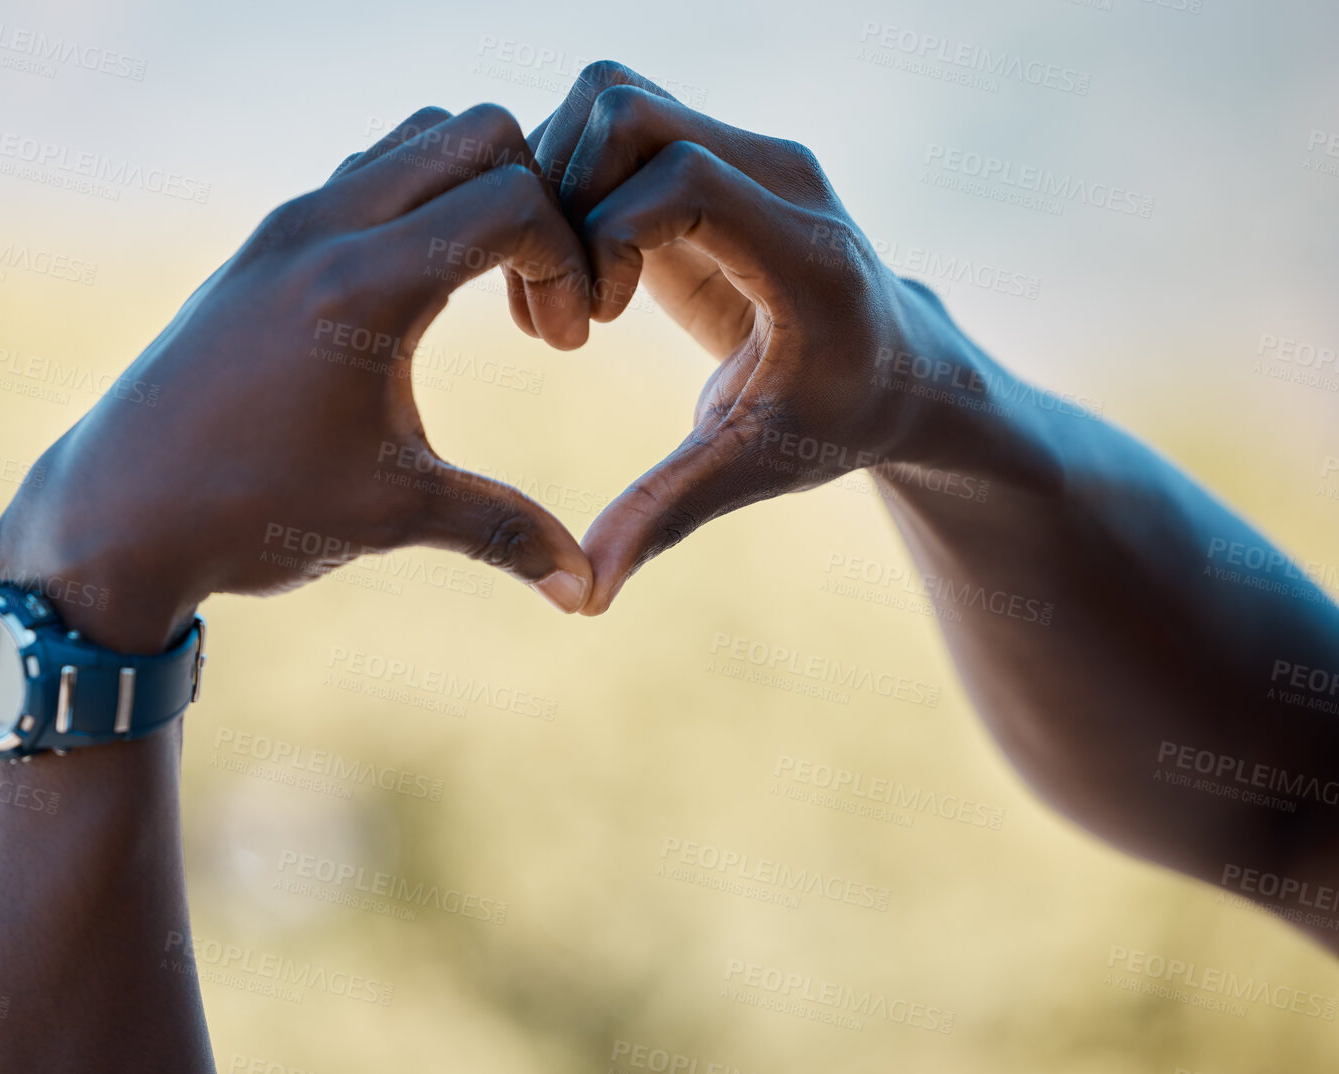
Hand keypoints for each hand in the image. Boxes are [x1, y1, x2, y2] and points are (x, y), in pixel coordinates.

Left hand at [0, 105, 598, 650]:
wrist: (115, 514)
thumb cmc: (250, 514)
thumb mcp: (390, 517)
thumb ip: (504, 533)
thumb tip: (586, 589)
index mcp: (365, 284)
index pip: (515, 199)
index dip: (569, 261)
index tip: (560, 342)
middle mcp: (322, 227)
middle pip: (479, 132)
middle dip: (535, 200)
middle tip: (534, 299)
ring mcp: (286, 224)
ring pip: (417, 137)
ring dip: (472, 189)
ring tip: (482, 290)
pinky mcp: (264, 241)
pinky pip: (365, 170)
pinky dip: (416, 198)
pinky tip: (417, 297)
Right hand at [520, 62, 964, 614]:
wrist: (899, 369)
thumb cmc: (835, 423)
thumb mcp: (754, 470)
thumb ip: (668, 514)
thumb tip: (588, 596)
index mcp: (808, 249)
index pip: (680, 180)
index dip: (607, 239)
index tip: (597, 324)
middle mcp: (782, 173)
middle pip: (625, 106)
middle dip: (559, 195)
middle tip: (562, 301)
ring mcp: (746, 151)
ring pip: (610, 96)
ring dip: (556, 179)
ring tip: (562, 284)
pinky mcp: (712, 153)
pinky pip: (613, 123)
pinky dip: (571, 180)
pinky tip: (580, 270)